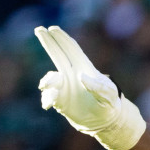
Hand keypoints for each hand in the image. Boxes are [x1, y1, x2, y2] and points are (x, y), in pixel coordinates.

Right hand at [34, 26, 145, 149]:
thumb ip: (98, 86)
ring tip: (46, 86)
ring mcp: (65, 87)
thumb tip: (81, 77)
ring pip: (51, 78)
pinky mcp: (60, 101)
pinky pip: (49, 96)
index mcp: (84, 69)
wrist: (104, 121)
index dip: (63, 39)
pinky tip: (48, 104)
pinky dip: (47, 98)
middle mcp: (71, 75)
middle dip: (49, 43)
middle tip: (39, 29)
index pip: (72, 50)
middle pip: (58, 55)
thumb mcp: (109, 95)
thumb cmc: (109, 104)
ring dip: (47, 80)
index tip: (53, 28)